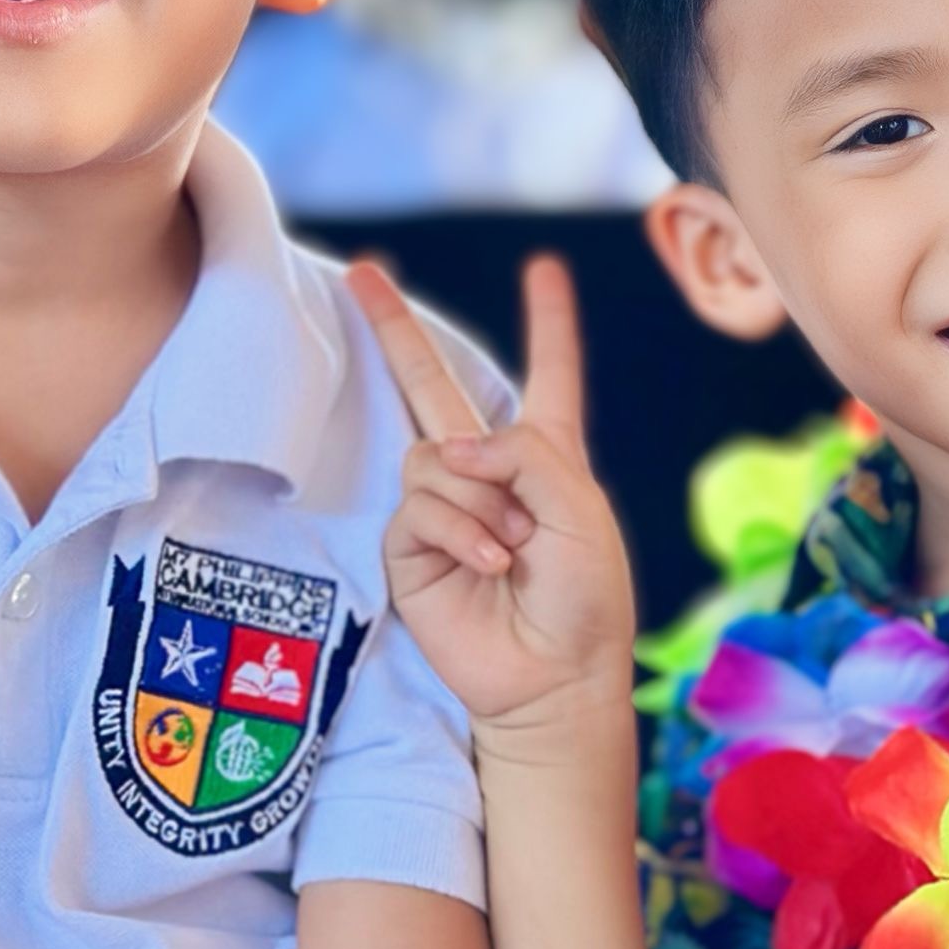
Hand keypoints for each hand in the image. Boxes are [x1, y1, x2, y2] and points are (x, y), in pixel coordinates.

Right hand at [347, 254, 637, 737]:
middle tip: (362, 272)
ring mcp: (444, 508)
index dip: (547, 323)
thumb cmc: (585, 599)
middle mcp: (488, 473)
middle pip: (433, 386)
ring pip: (432, 457)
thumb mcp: (580, 510)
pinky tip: (488, 564)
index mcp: (546, 457)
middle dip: (397, 329)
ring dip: (478, 499)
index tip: (543, 270)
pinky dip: (458, 530)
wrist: (555, 678)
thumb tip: (452, 446)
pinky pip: (419, 506)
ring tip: (512, 549)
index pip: (547, 374)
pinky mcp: (411, 548)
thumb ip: (525, 453)